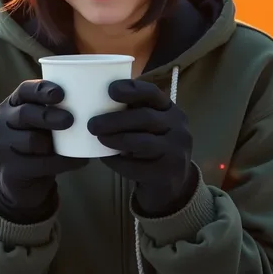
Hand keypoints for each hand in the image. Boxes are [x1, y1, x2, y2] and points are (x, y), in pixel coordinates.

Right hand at [0, 80, 87, 223]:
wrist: (21, 183)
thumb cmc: (39, 144)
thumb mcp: (42, 123)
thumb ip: (57, 110)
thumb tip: (97, 97)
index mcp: (11, 105)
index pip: (24, 90)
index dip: (42, 89)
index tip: (61, 93)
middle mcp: (1, 123)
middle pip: (25, 114)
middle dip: (49, 115)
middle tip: (71, 119)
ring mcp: (1, 147)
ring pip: (32, 140)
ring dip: (56, 142)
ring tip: (78, 141)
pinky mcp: (9, 170)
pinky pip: (40, 164)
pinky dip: (63, 162)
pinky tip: (80, 160)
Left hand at [88, 79, 195, 216]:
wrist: (173, 184)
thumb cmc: (153, 148)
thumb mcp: (150, 126)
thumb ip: (133, 113)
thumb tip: (96, 100)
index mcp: (171, 111)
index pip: (153, 93)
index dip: (132, 89)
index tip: (110, 90)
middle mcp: (179, 129)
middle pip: (146, 118)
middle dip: (116, 120)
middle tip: (92, 124)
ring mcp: (176, 152)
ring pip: (143, 143)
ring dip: (117, 139)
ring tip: (99, 138)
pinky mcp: (167, 174)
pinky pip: (138, 167)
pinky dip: (118, 162)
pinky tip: (107, 159)